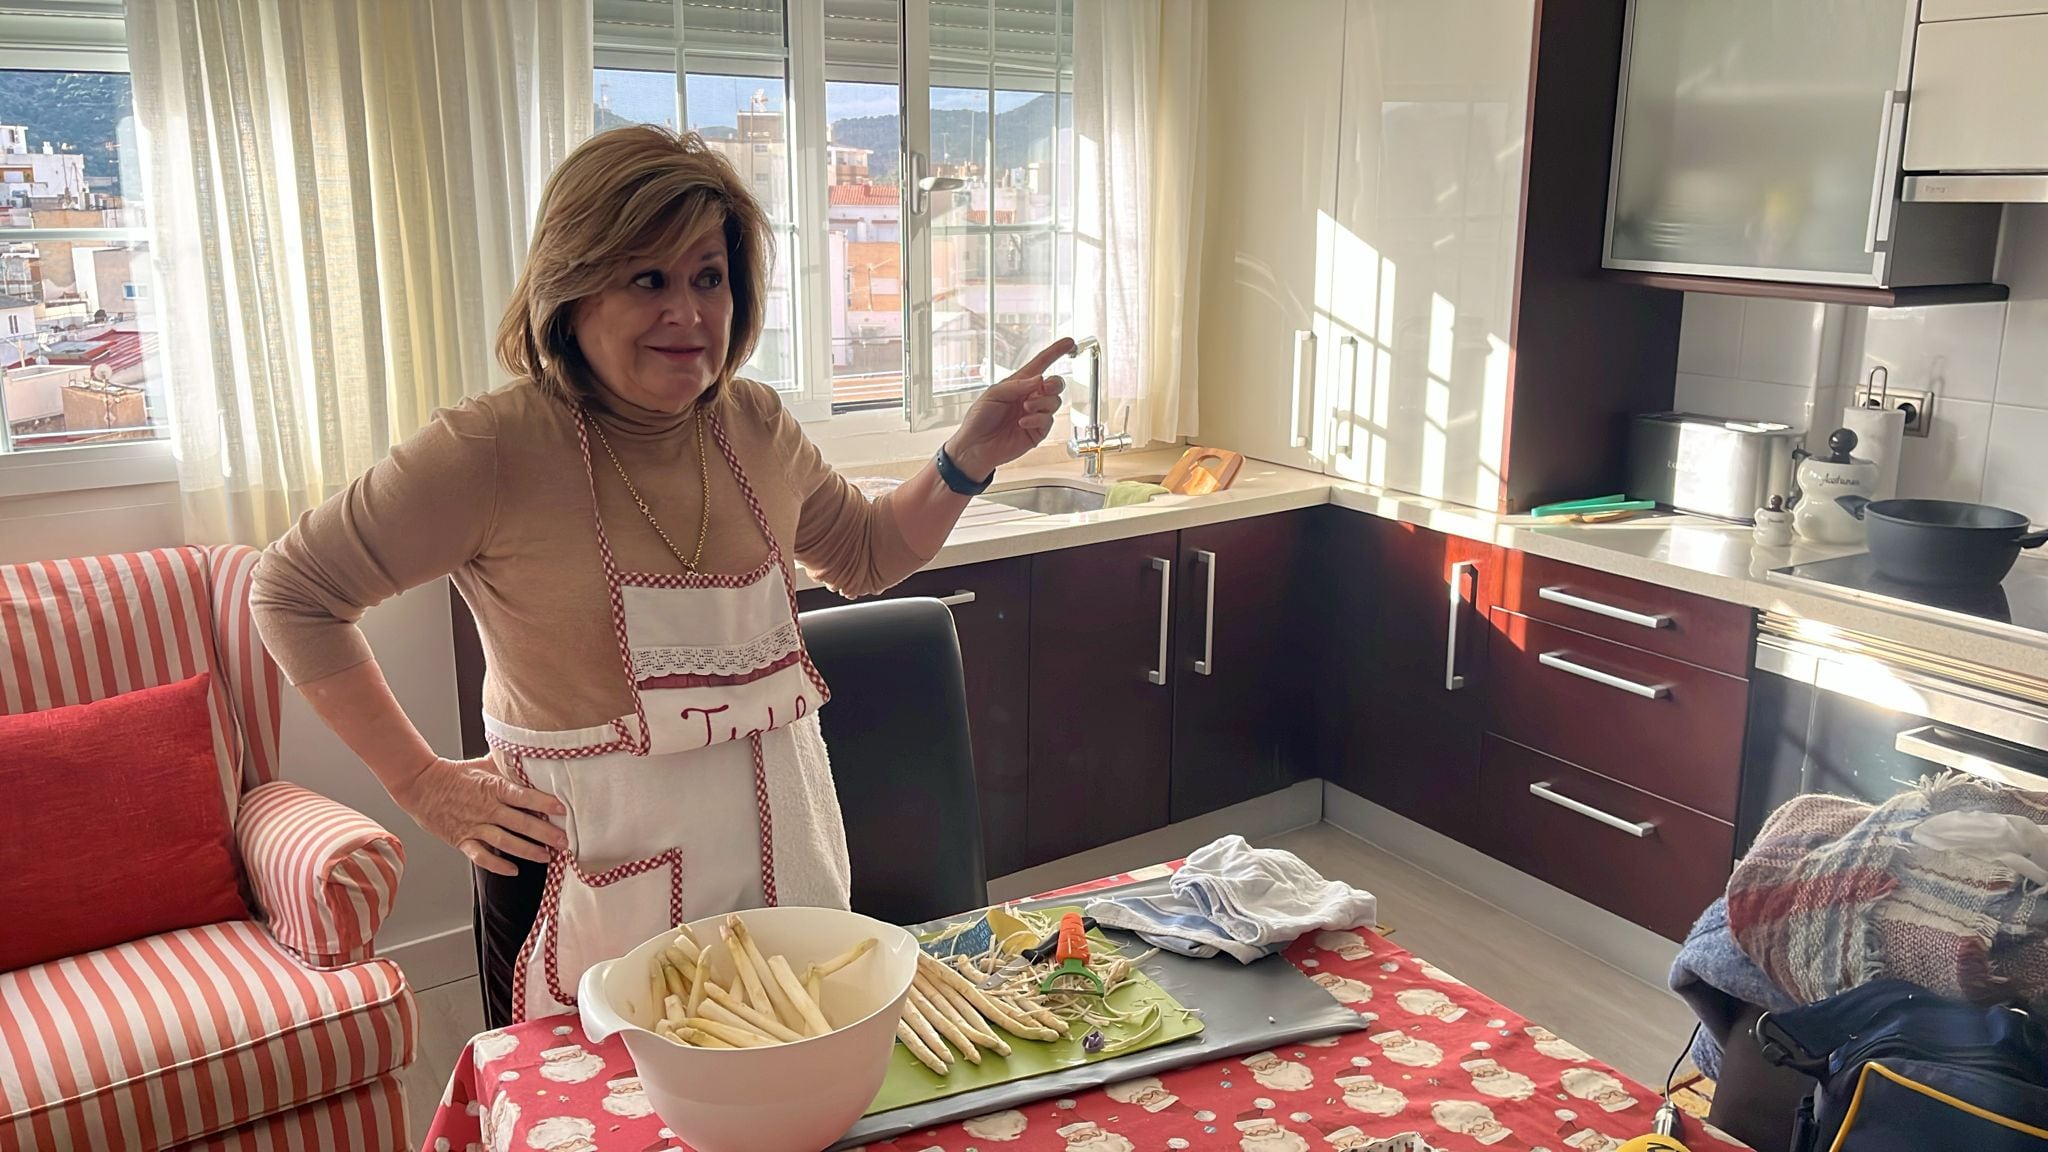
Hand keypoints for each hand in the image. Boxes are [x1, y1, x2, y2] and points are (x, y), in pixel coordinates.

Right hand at [391, 755, 568, 875]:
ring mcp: (474, 826)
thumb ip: (507, 763)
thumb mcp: (483, 763)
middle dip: (545, 833)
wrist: (421, 786)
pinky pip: (481, 855)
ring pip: (505, 841)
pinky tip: (513, 870)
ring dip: (527, 851)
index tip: (563, 810)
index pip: (523, 796)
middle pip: (520, 823)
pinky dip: (497, 865)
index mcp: (493, 787)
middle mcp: (486, 808)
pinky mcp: (462, 840)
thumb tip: (531, 752)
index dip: (543, 803)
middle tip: (564, 841)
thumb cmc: (456, 774)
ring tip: (546, 857)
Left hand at [944, 338, 1075, 479]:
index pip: (1041, 364)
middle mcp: (1030, 398)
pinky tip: (1022, 422)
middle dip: (1053, 383)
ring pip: (1055, 401)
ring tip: (1025, 408)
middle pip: (1055, 384)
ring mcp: (1035, 415)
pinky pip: (1048, 421)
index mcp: (1018, 384)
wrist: (974, 447)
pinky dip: (1036, 419)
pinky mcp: (1037, 432)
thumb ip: (1016, 385)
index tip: (1069, 343)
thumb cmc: (978, 419)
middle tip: (1042, 388)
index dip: (1055, 352)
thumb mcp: (992, 394)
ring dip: (1041, 402)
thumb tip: (1039, 379)